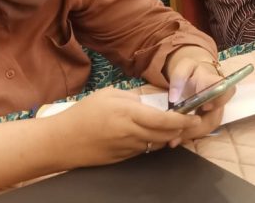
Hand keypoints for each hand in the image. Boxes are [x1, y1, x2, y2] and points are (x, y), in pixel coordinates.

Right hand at [52, 87, 198, 166]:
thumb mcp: (109, 94)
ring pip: (157, 143)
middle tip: (191, 121)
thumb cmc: (84, 113)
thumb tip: (152, 102)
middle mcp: (130, 133)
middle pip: (165, 134)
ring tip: (174, 126)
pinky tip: (152, 134)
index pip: (163, 120)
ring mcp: (127, 148)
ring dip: (168, 136)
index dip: (182, 120)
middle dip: (182, 129)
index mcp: (128, 113)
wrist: (62, 142)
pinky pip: (145, 150)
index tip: (193, 116)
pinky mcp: (123, 159)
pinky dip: (153, 142)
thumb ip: (133, 97)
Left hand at [165, 56, 232, 138]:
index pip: (227, 91)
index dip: (219, 101)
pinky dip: (190, 135)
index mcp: (215, 82)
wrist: (195, 75)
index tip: (205, 107)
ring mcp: (217, 110)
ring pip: (210, 126)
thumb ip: (178, 78)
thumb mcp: (183, 67)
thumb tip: (174, 98)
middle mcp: (219, 98)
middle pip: (216, 116)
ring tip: (174, 138)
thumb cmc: (190, 70)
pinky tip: (176, 139)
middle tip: (178, 132)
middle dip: (197, 127)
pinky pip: (204, 129)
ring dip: (192, 134)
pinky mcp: (210, 118)